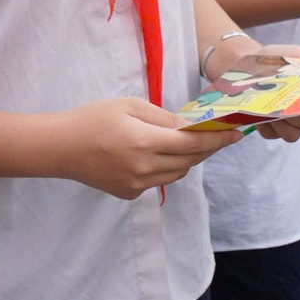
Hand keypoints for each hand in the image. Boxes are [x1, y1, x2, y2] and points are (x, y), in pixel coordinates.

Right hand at [53, 97, 244, 199]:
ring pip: (177, 173)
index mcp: (145, 142)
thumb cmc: (94, 118)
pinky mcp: (129, 194)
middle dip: (209, 148)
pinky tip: (161, 153)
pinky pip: (159, 180)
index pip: (193, 143)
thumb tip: (189, 126)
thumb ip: (164, 117)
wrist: (61, 148)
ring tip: (192, 142)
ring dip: (189, 158)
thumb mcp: (131, 106)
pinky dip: (168, 167)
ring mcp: (137, 185)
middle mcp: (144, 168)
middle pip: (190, 160)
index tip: (237, 133)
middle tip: (222, 135)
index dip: (218, 138)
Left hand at [234, 43, 299, 142]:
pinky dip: (264, 124)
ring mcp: (288, 124)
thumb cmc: (277, 59)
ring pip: (292, 135)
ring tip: (269, 106)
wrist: (249, 64)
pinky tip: (257, 109)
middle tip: (283, 97)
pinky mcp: (270, 130)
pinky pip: (271, 135)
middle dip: (295, 111)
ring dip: (281, 122)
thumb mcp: (295, 55)